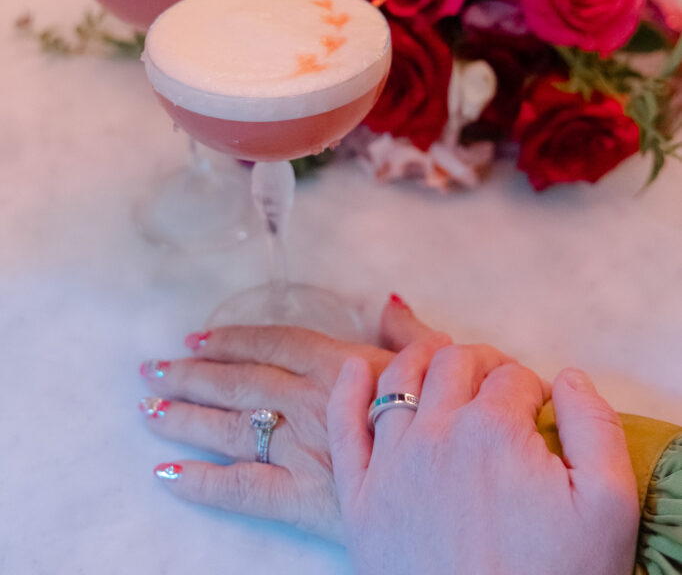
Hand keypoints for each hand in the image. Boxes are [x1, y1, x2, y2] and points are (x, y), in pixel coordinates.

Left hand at [139, 296, 444, 539]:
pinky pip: (240, 489)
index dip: (234, 338)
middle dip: (193, 374)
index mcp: (341, 365)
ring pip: (230, 427)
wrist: (458, 480)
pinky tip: (168, 475)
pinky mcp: (301, 497)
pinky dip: (201, 482)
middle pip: (241, 381)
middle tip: (154, 369)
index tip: (200, 337)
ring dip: (185, 416)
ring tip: (150, 409)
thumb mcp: (438, 363)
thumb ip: (408, 330)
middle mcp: (312, 401)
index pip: (275, 342)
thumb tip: (389, 298)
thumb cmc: (449, 416)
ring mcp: (301, 448)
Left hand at [328, 342, 638, 574]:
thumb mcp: (608, 506)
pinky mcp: (361, 500)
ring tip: (439, 358)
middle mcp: (436, 433)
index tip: (540, 409)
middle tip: (497, 385)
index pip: (514, 377)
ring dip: (423, 358)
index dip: (532, 388)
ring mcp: (392, 464)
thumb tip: (568, 377)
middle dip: (482, 363)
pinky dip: (347, 390)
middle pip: (456, 364)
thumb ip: (595, 427)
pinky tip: (357, 366)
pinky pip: (344, 428)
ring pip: (399, 379)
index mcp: (494, 429)